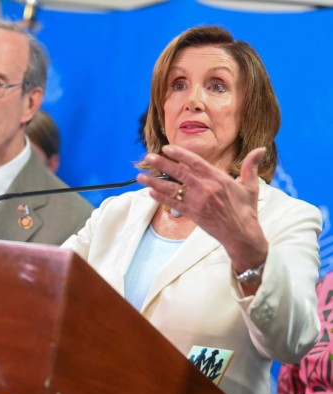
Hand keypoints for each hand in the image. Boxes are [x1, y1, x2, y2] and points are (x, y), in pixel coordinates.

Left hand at [137, 145, 267, 273]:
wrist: (242, 235)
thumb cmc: (246, 210)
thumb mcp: (250, 187)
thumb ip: (251, 166)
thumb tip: (260, 149)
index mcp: (219, 178)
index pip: (195, 162)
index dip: (179, 154)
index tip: (166, 148)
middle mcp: (206, 188)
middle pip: (179, 173)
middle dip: (162, 164)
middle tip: (148, 157)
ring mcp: (198, 202)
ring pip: (172, 189)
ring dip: (154, 182)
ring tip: (141, 176)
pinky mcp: (193, 214)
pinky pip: (173, 204)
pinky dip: (161, 198)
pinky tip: (150, 193)